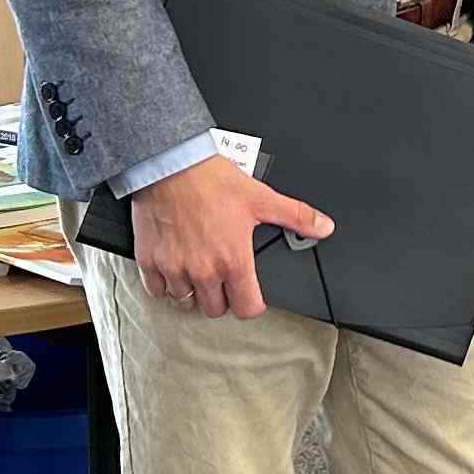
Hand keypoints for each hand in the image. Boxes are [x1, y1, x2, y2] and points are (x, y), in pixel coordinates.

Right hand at [132, 153, 337, 317]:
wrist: (171, 164)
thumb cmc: (211, 180)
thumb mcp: (261, 198)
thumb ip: (296, 216)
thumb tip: (323, 226)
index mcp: (233, 261)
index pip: (246, 308)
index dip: (251, 304)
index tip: (249, 296)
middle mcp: (204, 271)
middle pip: (214, 309)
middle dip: (221, 297)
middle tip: (222, 280)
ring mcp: (174, 268)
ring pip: (184, 301)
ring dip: (192, 292)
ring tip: (198, 274)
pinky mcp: (150, 260)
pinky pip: (155, 289)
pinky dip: (163, 284)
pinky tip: (172, 270)